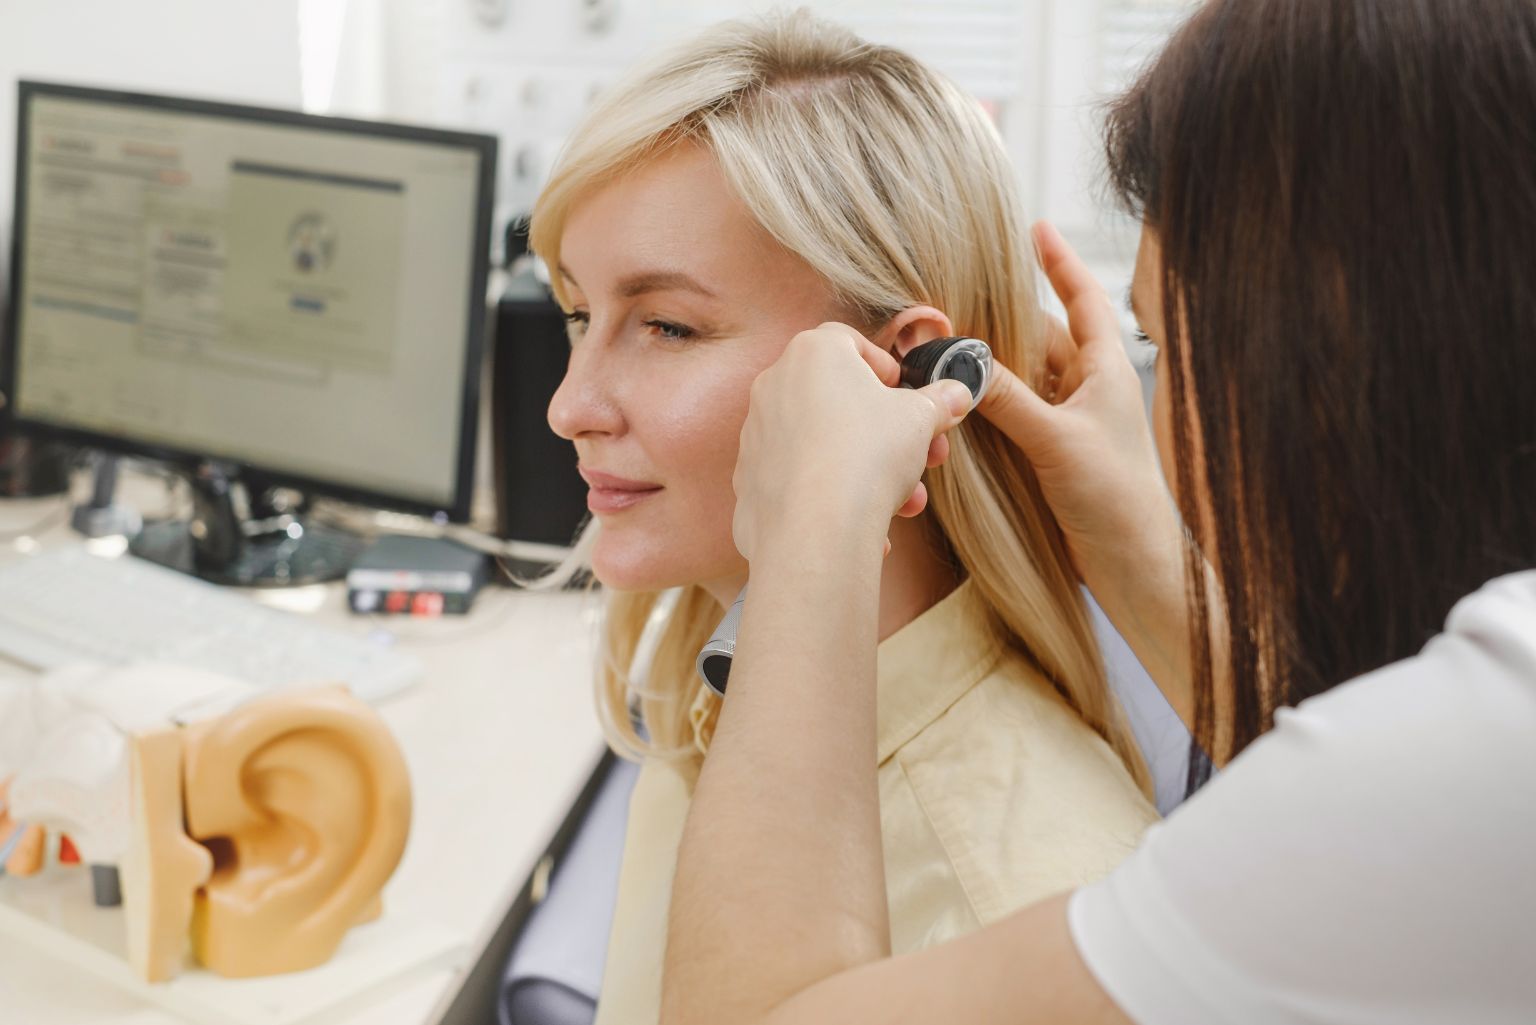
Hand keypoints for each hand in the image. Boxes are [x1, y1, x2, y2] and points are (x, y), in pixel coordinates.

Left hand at [732, 323, 972, 561]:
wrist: (815, 529)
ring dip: (868, 467)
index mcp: (812, 353)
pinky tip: (866, 523)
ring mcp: (757, 432)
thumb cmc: (867, 456)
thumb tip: (957, 394)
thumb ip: (939, 402)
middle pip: (841, 400)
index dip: (886, 368)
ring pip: (824, 443)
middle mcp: (774, 385)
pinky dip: (832, 493)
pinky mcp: (749, 478)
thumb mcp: (921, 420)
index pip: (851, 342)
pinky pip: (802, 478)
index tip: (908, 397)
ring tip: (906, 500)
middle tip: (926, 456)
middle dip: (889, 431)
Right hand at [976, 221, 1180, 593]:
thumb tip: (960, 362)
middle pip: (1039, 337)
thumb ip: (1008, 399)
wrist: (1132, 566)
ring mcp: (1069, 423)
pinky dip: (988, 404)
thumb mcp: (1057, 441)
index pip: (1082, 301)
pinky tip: (958, 401)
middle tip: (951, 301)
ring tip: (942, 345)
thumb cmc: (1115, 497)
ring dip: (989, 365)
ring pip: (1022, 377)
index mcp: (1106, 370)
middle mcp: (1088, 390)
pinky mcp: (1051, 455)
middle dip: (999, 319)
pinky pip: (1013, 415)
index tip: (1036, 229)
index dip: (1059, 264)